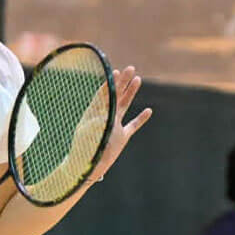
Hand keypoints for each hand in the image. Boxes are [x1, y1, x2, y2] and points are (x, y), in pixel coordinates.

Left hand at [88, 66, 153, 182]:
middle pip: (116, 95)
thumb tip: (104, 118)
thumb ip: (97, 126)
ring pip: (124, 105)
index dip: (110, 84)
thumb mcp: (90, 136)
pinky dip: (141, 119)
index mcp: (96, 115)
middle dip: (123, 82)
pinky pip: (133, 125)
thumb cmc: (85, 150)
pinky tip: (149, 110)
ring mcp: (115, 127)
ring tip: (138, 79)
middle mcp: (106, 117)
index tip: (116, 73)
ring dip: (131, 92)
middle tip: (131, 68)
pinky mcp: (122, 138)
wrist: (86, 166)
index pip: (104, 95)